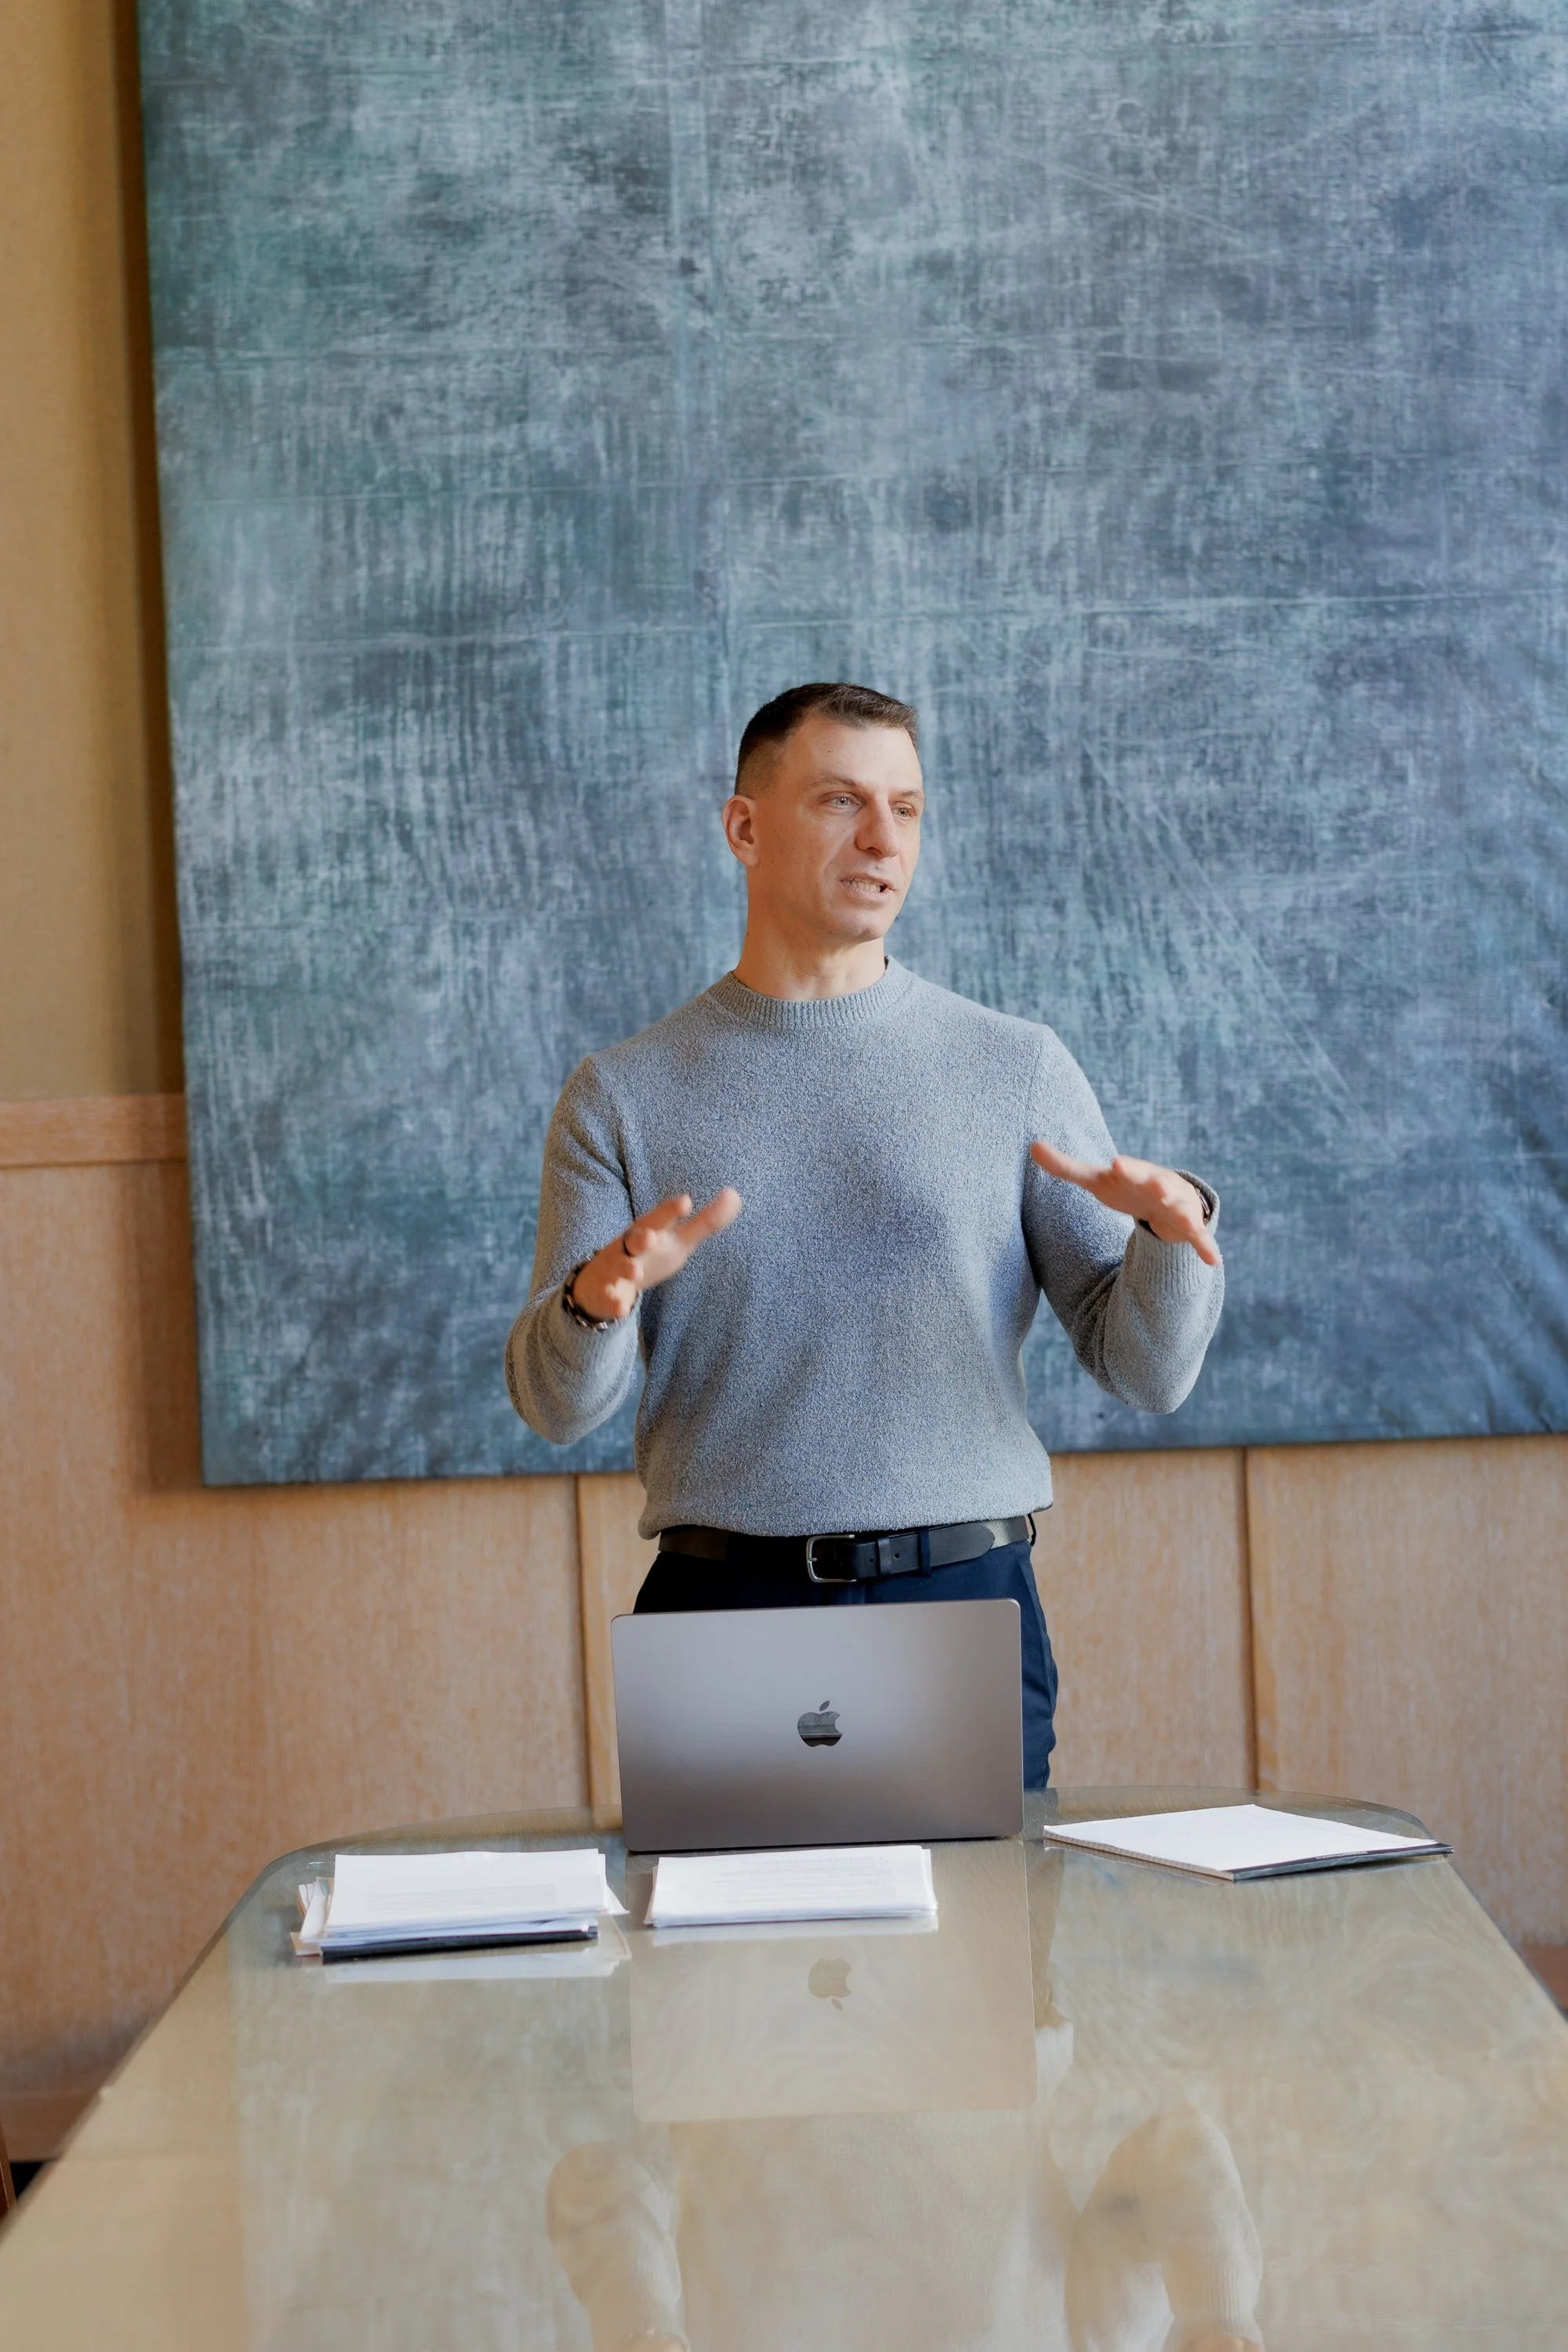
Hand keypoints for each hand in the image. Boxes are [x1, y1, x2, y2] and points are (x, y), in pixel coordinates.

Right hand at [569, 1189, 742, 1322]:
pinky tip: (621, 1309)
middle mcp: (630, 1247)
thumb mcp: (679, 1240)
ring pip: (618, 1267)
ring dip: (627, 1269)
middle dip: (642, 1238)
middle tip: (652, 1238)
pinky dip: (614, 1302)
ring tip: (636, 1272)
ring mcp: (616, 1269)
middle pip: (634, 1239)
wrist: (603, 1280)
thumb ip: (706, 1222)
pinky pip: (609, 1297)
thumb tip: (735, 1195)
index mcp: (649, 1230)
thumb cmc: (650, 1254)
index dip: (670, 1211)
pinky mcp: (607, 1292)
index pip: (660, 1218)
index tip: (686, 1202)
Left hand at [1030, 1142, 1219, 1267]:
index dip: (1125, 1167)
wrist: (1164, 1200)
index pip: (1128, 1168)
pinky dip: (1207, 1248)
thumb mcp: (1097, 1179)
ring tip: (1191, 1221)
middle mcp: (1159, 1185)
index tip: (1117, 1163)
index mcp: (1136, 1173)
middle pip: (1158, 1183)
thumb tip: (1032, 1146)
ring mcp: (1177, 1205)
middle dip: (1158, 1184)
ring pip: (1182, 1209)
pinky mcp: (1189, 1226)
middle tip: (1159, 1187)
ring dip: (1186, 1214)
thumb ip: (1066, 1167)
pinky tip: (1215, 1262)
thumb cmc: (1126, 1187)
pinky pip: (1200, 1237)